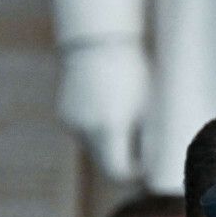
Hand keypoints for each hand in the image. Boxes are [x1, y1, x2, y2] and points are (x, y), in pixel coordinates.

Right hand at [58, 32, 149, 182]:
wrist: (98, 42)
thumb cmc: (132, 73)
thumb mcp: (148, 107)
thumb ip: (148, 141)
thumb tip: (151, 166)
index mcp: (109, 128)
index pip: (119, 171)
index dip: (134, 174)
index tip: (146, 166)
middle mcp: (85, 130)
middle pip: (104, 163)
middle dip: (122, 160)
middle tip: (140, 148)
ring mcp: (71, 123)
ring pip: (93, 148)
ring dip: (109, 143)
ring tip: (122, 115)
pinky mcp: (64, 115)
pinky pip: (84, 132)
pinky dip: (96, 129)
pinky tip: (105, 106)